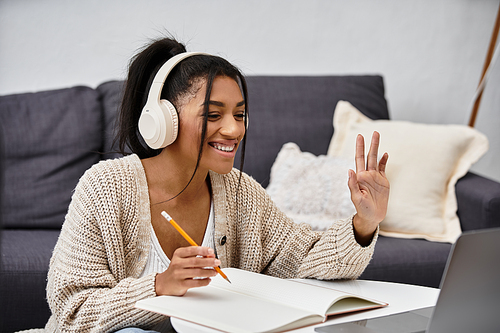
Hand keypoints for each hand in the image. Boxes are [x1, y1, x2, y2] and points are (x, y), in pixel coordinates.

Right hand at [155, 246, 219, 295]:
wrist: (165, 283)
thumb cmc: (178, 269)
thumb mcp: (184, 259)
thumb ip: (197, 256)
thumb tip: (211, 255)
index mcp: (178, 254)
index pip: (192, 250)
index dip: (203, 250)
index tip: (211, 251)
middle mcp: (177, 263)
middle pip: (196, 261)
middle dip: (209, 261)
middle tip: (217, 262)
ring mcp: (178, 274)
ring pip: (197, 272)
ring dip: (209, 272)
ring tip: (215, 272)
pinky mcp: (181, 284)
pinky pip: (195, 283)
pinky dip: (204, 281)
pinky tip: (208, 280)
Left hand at [347, 131, 389, 245]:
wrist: (371, 217)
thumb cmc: (362, 209)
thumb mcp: (356, 198)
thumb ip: (352, 184)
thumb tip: (350, 170)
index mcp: (360, 177)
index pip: (359, 159)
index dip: (360, 147)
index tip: (360, 136)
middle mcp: (367, 175)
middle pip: (368, 156)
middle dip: (370, 144)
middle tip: (373, 131)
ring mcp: (375, 178)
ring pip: (376, 159)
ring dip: (377, 148)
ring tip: (378, 136)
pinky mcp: (383, 182)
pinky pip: (383, 168)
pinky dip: (384, 160)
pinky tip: (385, 153)